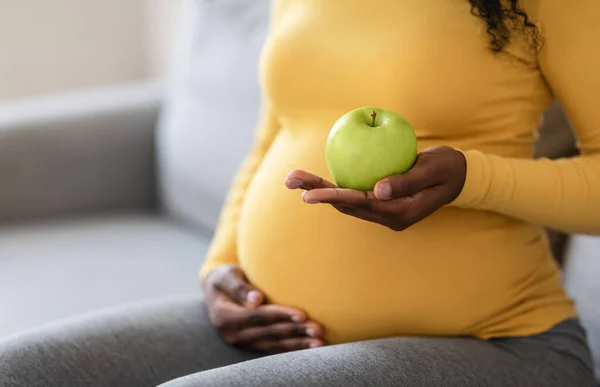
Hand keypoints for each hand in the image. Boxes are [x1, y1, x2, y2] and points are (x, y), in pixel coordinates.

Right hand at [202, 264, 324, 352]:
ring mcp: (243, 342)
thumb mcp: (226, 276)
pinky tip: (311, 347)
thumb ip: (239, 287)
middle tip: (317, 329)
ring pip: (274, 344)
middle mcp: (233, 334)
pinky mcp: (252, 345)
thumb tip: (256, 300)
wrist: (216, 292)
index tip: (302, 314)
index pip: (257, 317)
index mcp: (224, 317)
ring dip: (298, 343)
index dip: (280, 315)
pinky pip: (275, 348)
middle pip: (269, 333)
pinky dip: (293, 348)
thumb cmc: (224, 277)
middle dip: (295, 331)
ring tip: (319, 341)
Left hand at [285, 146, 465, 230]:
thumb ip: (406, 182)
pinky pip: (354, 195)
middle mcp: (388, 217)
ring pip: (346, 202)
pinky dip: (334, 187)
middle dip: (317, 193)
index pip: (359, 205)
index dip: (332, 198)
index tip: (308, 194)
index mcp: (400, 214)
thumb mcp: (432, 170)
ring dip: (320, 190)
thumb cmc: (447, 168)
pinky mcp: (381, 202)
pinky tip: (316, 178)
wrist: (458, 175)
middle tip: (290, 180)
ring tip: (294, 178)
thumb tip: (377, 191)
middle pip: (345, 205)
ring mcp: (384, 211)